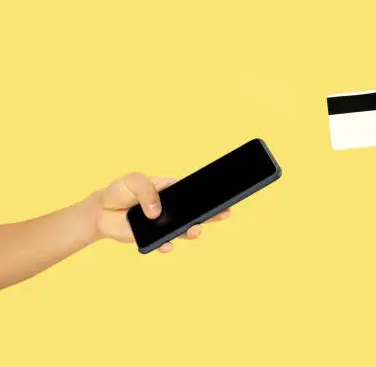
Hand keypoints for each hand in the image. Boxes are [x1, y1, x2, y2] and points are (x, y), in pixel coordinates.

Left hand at [86, 172, 229, 252]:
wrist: (101, 212)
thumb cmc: (120, 191)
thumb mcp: (133, 180)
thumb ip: (147, 190)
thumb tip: (156, 212)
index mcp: (171, 190)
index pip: (193, 191)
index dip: (208, 193)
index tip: (221, 195)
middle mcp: (172, 208)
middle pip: (197, 212)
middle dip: (212, 214)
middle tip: (223, 214)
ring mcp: (165, 224)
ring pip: (185, 229)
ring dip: (193, 231)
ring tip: (195, 230)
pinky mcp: (154, 237)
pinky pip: (165, 243)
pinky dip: (167, 245)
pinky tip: (167, 245)